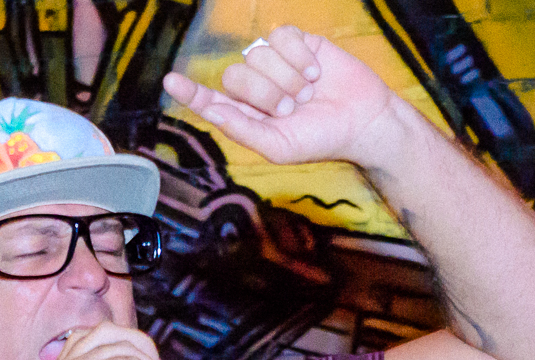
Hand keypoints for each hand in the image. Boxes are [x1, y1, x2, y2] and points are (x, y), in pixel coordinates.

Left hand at [163, 25, 402, 169]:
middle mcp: (254, 87)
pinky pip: (281, 37)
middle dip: (266, 94)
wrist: (362, 121)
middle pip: (235, 76)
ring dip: (288, 77)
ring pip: (258, 55)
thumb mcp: (279, 147)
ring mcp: (273, 63)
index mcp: (244, 115)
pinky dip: (298, 56)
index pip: (209, 100)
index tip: (171, 81)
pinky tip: (315, 71)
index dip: (191, 92)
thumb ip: (244, 131)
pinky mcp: (296, 43)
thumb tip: (214, 112)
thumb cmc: (319, 140)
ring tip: (309, 93)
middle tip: (293, 108)